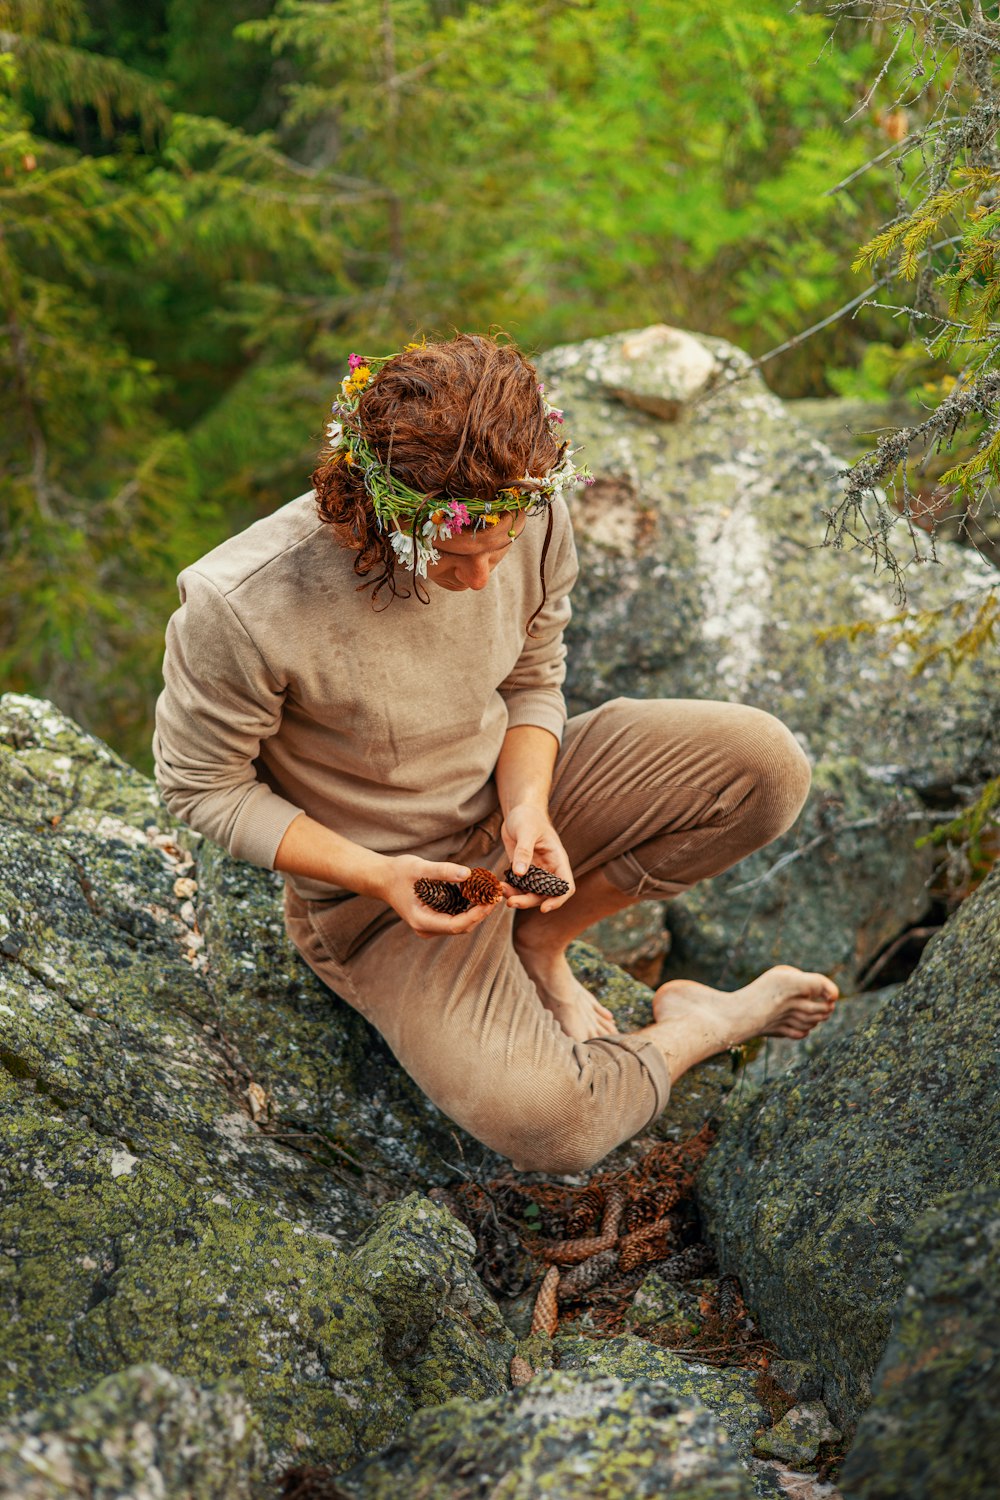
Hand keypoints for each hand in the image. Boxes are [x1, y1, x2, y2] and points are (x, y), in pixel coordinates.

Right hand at [377, 854, 503, 938]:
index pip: (456, 925)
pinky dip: (469, 906)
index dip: (476, 915)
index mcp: (422, 921)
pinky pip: (457, 916)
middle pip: (462, 926)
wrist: (383, 878)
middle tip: (497, 893)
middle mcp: (427, 928)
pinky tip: (479, 892)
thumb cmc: (398, 873)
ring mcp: (431, 925)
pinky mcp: (434, 918)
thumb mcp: (419, 868)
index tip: (490, 900)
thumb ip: (443, 871)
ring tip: (492, 892)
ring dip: (478, 910)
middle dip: (481, 912)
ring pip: (461, 923)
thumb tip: (468, 873)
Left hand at [499, 804, 574, 913]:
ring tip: (501, 892)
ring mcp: (535, 872)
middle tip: (511, 902)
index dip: (558, 900)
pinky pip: (518, 886)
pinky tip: (498, 885)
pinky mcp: (521, 871)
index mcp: (557, 860)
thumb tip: (520, 873)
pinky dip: (510, 889)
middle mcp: (548, 869)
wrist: (518, 812)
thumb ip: (524, 851)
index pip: (565, 886)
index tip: (544, 908)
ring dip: (517, 897)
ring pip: (530, 893)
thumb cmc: (528, 817)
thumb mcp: (526, 831)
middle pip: (544, 894)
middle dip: (529, 901)